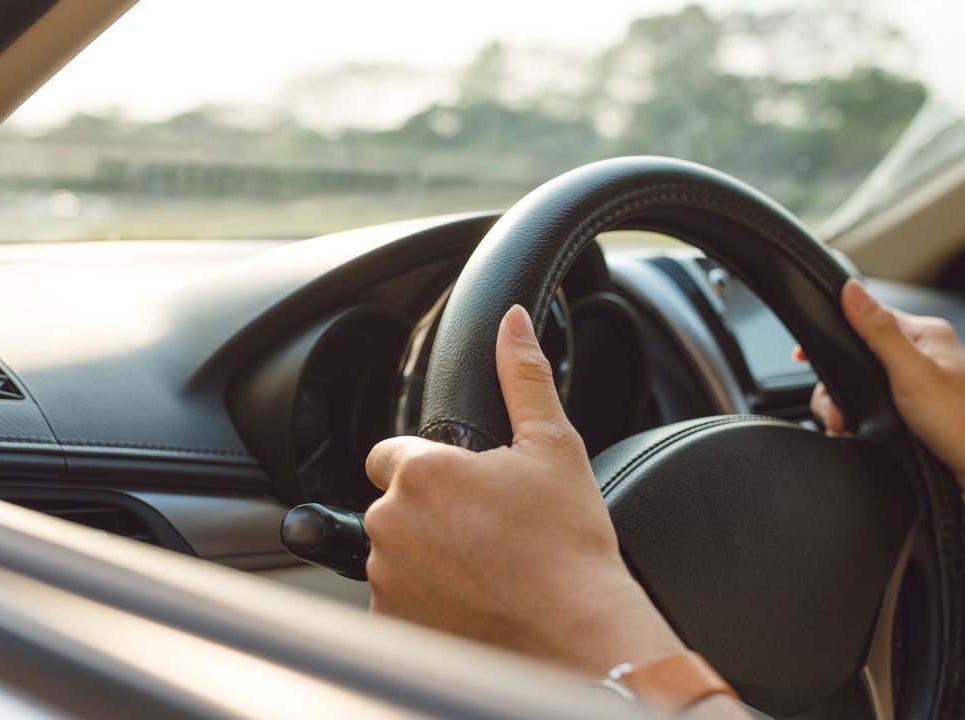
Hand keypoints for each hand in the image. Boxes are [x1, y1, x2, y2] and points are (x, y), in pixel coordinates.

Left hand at [365, 305, 685, 675]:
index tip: (465, 489)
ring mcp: (386, 577)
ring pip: (394, 554)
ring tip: (484, 570)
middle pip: (394, 505)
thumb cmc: (569, 545)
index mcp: (422, 471)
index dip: (430, 467)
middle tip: (485, 532)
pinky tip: (472, 602)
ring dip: (425, 558)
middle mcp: (390, 523)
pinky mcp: (391, 623)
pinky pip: (396, 602)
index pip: (392, 453)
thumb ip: (523, 377)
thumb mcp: (553, 447)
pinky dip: (424, 603)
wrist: (577, 633)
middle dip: (428, 514)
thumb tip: (512, 324)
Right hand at [806, 280, 964, 498]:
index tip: (806, 354)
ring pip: (859, 386)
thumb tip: (851, 289)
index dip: (834, 334)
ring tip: (846, 427)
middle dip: (837, 387)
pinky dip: (858, 422)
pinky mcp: (911, 411)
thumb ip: (879, 331)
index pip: (866, 317)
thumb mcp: (913, 371)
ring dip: (844, 409)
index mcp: (923, 335)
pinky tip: (858, 435)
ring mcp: (915, 384)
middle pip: (855, 356)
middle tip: (836, 410)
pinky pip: (870, 408)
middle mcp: (918, 356)